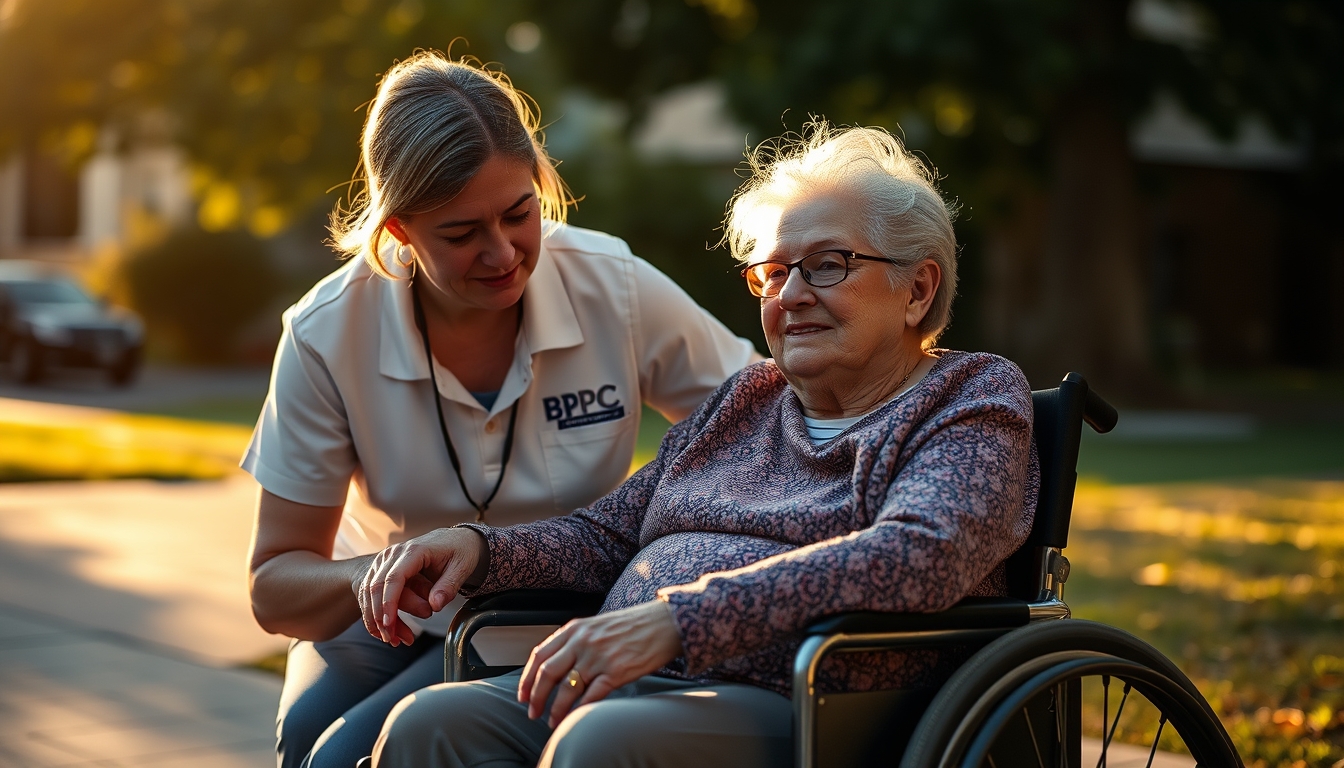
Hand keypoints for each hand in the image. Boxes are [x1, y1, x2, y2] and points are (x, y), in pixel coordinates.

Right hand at [353, 527, 483, 645]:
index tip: (389, 624)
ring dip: (377, 619)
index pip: (394, 578)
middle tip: (392, 639)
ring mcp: (385, 561)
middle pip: (377, 586)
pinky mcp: (382, 570)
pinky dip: (376, 615)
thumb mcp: (461, 567)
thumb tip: (434, 605)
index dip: (389, 602)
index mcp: (414, 550)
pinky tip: (390, 631)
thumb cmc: (458, 552)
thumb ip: (448, 586)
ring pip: (370, 592)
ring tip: (395, 640)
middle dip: (380, 616)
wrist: (454, 539)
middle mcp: (394, 554)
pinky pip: (372, 594)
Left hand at [518, 600, 683, 726]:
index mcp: (575, 629)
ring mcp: (599, 657)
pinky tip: (576, 718)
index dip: (527, 678)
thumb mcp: (596, 625)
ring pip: (566, 689)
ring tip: (553, 721)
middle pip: (547, 674)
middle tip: (532, 712)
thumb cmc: (631, 625)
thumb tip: (555, 666)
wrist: (663, 623)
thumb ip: (574, 641)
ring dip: (556, 710)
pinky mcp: (616, 672)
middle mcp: (583, 642)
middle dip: (536, 697)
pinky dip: (580, 710)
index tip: (523, 694)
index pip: (539, 655)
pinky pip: (591, 696)